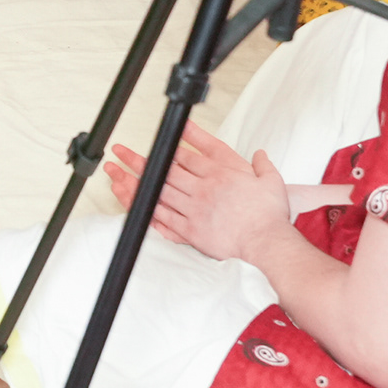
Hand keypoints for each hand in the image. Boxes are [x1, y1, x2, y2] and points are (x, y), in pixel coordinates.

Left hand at [103, 124, 297, 268]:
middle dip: (139, 160)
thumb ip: (262, 165)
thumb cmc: (270, 215)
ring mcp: (195, 209)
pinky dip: (146, 209)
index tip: (149, 144)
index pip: (184, 156)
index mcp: (219, 173)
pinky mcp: (192, 230)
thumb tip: (259, 154)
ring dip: (136, 182)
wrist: (268, 242)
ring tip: (117, 174)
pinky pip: (163, 218)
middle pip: (165, 170)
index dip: (163, 149)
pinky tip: (132, 203)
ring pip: (159, 192)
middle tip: (121, 153)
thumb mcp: (270, 181)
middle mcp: (203, 189)